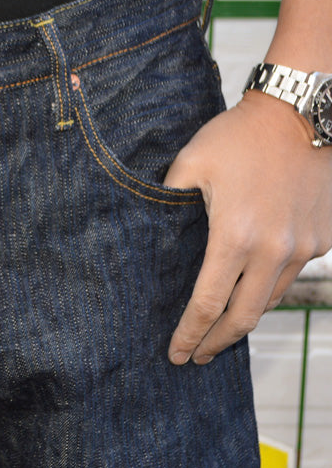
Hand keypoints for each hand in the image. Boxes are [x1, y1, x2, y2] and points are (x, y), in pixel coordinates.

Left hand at [165, 91, 331, 364]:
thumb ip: (167, 205)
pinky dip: (268, 286)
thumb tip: (152, 236)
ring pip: (270, 300)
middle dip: (215, 343)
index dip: (188, 335)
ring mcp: (304, 247)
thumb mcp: (189, 165)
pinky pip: (291, 274)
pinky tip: (250, 286)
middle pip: (242, 318)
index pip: (206, 305)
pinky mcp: (323, 239)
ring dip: (243, 319)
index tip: (176, 354)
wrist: (301, 111)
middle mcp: (274, 250)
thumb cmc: (239, 137)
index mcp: (234, 237)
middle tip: (197, 356)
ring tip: (221, 329)